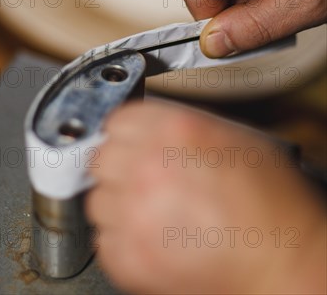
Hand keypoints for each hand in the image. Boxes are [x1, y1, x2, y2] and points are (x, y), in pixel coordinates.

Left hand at [85, 100, 325, 293]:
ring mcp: (135, 213)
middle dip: (118, 167)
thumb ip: (179, 125)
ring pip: (97, 199)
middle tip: (139, 178)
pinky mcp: (130, 257)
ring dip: (117, 203)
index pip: (116, 121)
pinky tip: (150, 235)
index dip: (124, 133)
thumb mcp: (229, 136)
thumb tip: (148, 127)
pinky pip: (104, 240)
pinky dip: (121, 239)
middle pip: (101, 158)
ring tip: (149, 210)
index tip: (127, 143)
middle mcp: (147, 167)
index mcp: (172, 130)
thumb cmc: (267, 199)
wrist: (282, 256)